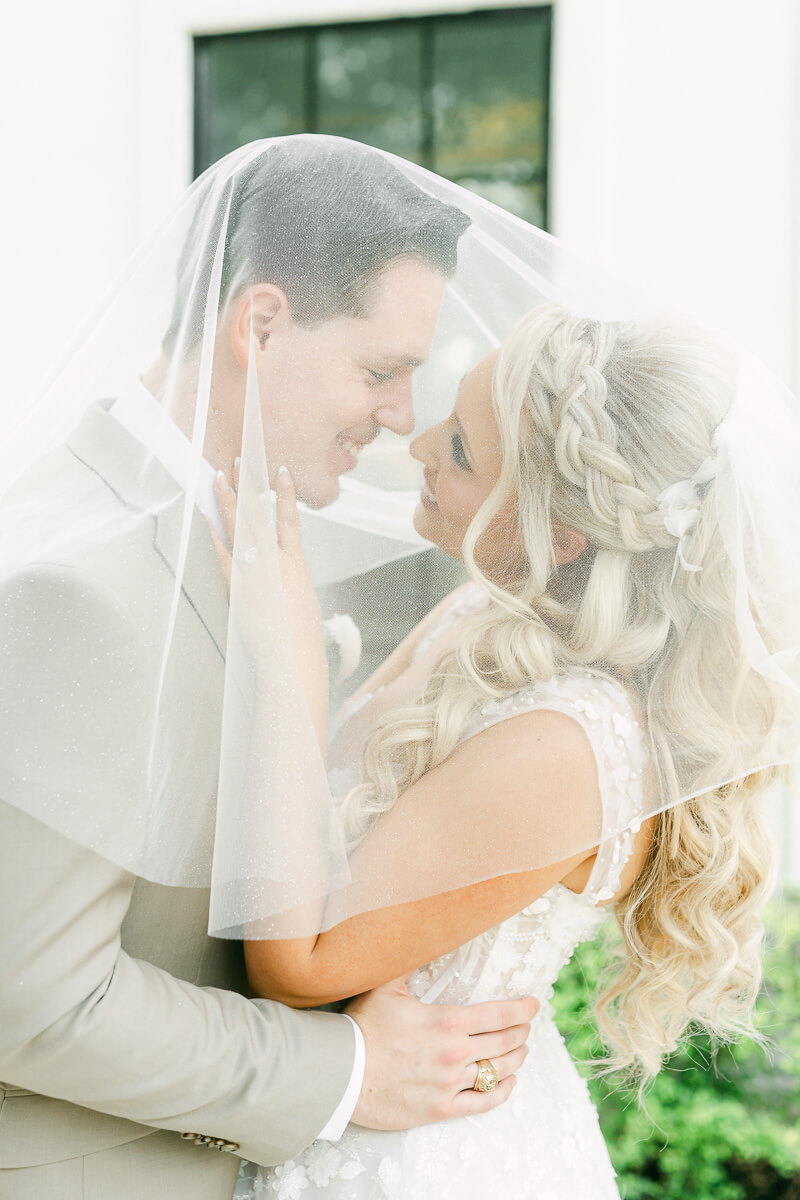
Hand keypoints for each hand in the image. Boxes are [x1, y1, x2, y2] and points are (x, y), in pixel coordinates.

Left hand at [211, 462, 328, 745]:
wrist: (290, 659)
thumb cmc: (300, 642)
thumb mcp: (302, 608)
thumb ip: (290, 588)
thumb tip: (281, 585)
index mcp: (296, 567)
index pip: (291, 521)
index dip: (286, 494)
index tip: (281, 471)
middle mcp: (275, 562)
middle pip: (260, 515)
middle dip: (250, 486)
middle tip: (241, 459)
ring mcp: (254, 571)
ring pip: (239, 526)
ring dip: (228, 498)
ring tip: (221, 474)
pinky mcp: (236, 586)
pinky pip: (221, 551)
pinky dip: (213, 531)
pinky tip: (205, 513)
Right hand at [346, 977, 537, 1128]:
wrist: (341, 1073)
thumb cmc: (361, 1027)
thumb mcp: (386, 986)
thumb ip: (410, 963)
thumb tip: (423, 935)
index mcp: (447, 1022)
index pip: (499, 1014)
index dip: (522, 1009)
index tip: (534, 1004)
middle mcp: (455, 1054)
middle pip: (505, 1042)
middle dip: (521, 1031)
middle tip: (526, 1025)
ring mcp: (450, 1084)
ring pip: (498, 1072)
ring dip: (516, 1059)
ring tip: (521, 1050)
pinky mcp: (440, 1109)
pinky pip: (483, 1103)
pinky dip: (502, 1092)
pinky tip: (509, 1082)